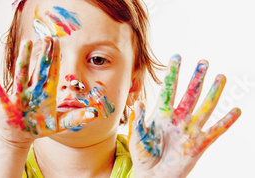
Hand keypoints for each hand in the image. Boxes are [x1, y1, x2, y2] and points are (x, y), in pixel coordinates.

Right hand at [0, 37, 108, 144]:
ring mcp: (18, 96)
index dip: (55, 58)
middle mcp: (32, 90)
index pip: (52, 72)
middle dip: (43, 54)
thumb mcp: (60, 124)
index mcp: (45, 93)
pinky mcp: (6, 105)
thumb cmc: (39, 127)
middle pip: (38, 69)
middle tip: (47, 37)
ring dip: (23, 60)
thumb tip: (95, 114)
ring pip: (21, 75)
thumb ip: (76, 118)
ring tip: (25, 43)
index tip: (57, 41)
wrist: (20, 137)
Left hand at [128, 55, 241, 177]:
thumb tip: (138, 103)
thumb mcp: (137, 137)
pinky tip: (236, 111)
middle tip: (203, 61)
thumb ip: (138, 120)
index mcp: (161, 115)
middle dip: (196, 77)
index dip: (172, 74)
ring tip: (221, 77)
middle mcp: (178, 119)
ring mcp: (190, 130)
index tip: (177, 57)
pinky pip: (216, 130)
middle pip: (190, 94)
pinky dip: (226, 121)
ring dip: (213, 92)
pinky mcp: (199, 144)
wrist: (153, 176)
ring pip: (205, 107)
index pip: (168, 89)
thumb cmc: (143, 156)